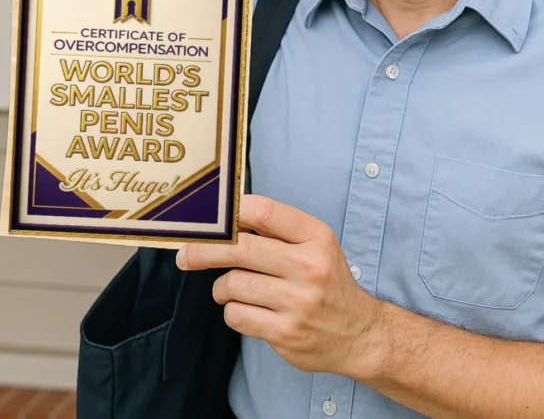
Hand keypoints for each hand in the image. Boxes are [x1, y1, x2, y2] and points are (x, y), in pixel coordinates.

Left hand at [176, 194, 383, 376]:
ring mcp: (297, 301)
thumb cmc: (328, 281)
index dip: (230, 212)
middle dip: (204, 250)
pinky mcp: (285, 332)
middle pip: (240, 248)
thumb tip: (226, 217)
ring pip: (232, 284)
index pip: (264, 212)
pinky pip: (236, 315)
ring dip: (222, 287)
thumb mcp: (316, 245)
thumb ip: (277, 230)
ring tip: (230, 288)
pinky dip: (232, 311)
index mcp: (317, 237)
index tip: (209, 218)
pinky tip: (246, 309)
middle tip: (185, 254)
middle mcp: (309, 266)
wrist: (359, 333)